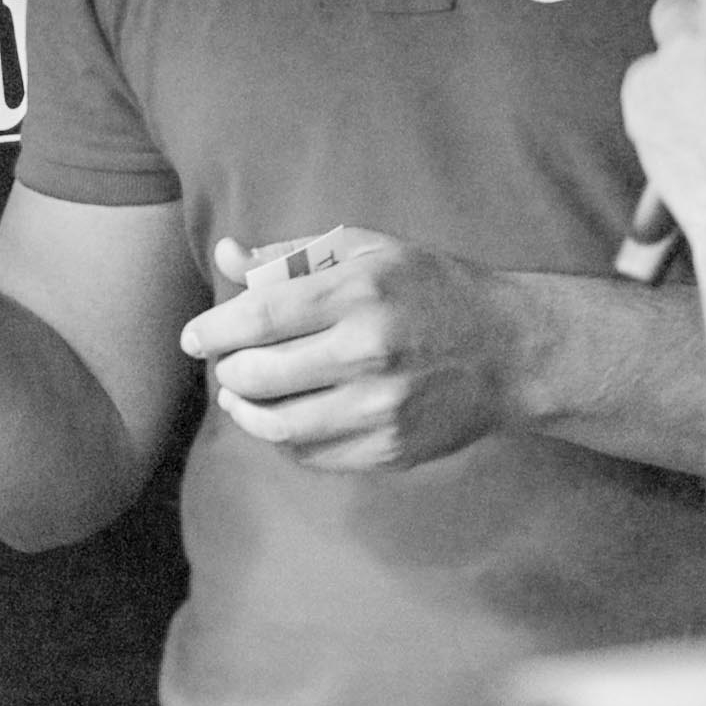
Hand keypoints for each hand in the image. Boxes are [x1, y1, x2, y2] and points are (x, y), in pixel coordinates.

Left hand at [181, 228, 537, 468]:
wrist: (512, 350)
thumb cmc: (429, 288)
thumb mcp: (368, 251)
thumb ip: (291, 256)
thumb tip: (225, 257)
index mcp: (360, 292)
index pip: (258, 317)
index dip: (212, 330)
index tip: (193, 337)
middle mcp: (369, 351)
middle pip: (257, 376)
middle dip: (228, 370)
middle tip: (228, 362)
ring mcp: (381, 407)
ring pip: (275, 424)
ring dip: (245, 410)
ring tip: (242, 394)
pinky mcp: (390, 449)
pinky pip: (309, 453)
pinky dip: (284, 437)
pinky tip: (287, 415)